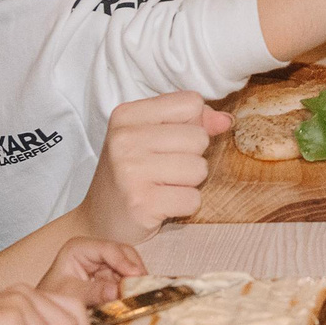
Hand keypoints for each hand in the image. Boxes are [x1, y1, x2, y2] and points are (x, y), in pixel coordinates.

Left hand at [34, 237, 146, 306]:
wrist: (46, 315)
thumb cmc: (52, 301)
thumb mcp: (71, 295)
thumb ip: (94, 292)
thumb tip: (118, 291)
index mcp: (79, 248)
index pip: (109, 249)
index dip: (125, 262)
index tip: (137, 277)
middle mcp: (94, 251)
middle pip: (123, 254)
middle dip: (134, 270)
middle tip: (145, 287)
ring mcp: (102, 264)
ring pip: (128, 267)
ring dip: (135, 281)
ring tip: (142, 294)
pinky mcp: (108, 277)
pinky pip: (125, 280)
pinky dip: (131, 289)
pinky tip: (136, 298)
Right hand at [81, 93, 227, 242]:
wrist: (99, 222)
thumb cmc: (132, 175)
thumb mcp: (153, 138)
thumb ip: (192, 122)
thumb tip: (226, 120)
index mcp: (127, 115)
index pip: (191, 103)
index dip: (190, 126)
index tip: (167, 143)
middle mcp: (125, 139)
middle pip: (199, 137)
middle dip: (191, 157)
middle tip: (163, 171)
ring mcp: (131, 171)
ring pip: (199, 168)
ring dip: (189, 183)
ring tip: (162, 187)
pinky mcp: (141, 203)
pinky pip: (193, 199)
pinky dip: (184, 206)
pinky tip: (162, 205)